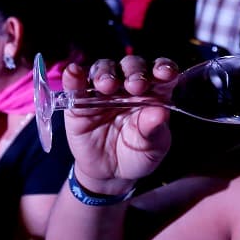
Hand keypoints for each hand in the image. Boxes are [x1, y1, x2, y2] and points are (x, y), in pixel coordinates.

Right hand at [61, 55, 176, 191]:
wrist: (110, 174)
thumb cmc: (137, 155)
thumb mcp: (151, 148)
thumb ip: (154, 130)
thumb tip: (160, 113)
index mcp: (153, 92)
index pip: (161, 72)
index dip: (164, 68)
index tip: (166, 74)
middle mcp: (128, 85)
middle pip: (131, 66)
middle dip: (134, 72)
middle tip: (135, 86)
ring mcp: (102, 91)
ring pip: (104, 69)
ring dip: (105, 73)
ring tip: (106, 85)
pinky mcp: (79, 101)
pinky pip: (76, 84)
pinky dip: (74, 76)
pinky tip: (74, 72)